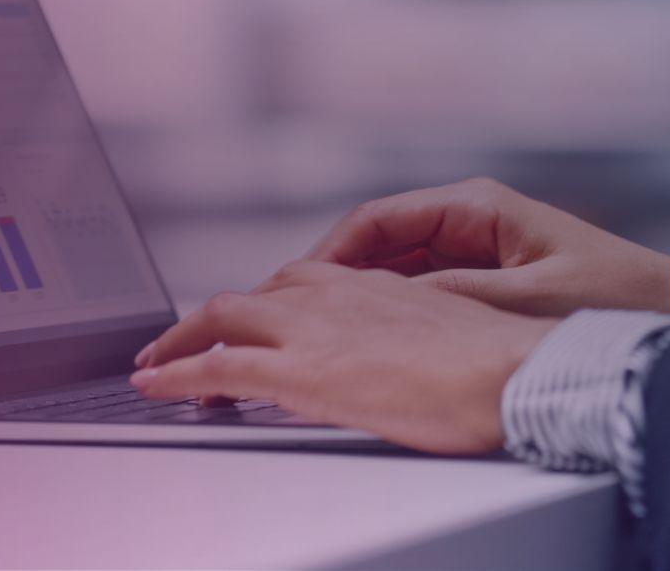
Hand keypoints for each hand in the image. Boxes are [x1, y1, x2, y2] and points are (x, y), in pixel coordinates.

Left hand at [132, 261, 556, 453]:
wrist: (514, 373)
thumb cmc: (503, 367)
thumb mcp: (452, 338)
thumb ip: (412, 341)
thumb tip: (402, 361)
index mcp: (378, 286)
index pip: (305, 283)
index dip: (269, 304)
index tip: (253, 322)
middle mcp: (339, 294)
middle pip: (259, 293)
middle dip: (216, 317)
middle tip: (186, 341)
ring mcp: (314, 327)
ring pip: (225, 317)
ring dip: (183, 340)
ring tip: (157, 364)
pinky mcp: (299, 369)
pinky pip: (217, 365)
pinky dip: (177, 374)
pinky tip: (155, 386)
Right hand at [293, 177, 669, 316]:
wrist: (665, 304)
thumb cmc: (611, 294)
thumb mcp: (526, 299)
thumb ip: (457, 298)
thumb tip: (387, 306)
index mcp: (476, 207)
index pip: (377, 219)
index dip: (330, 253)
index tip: (296, 288)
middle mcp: (468, 218)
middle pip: (377, 243)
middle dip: (332, 277)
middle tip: (289, 315)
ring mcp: (473, 246)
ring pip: (393, 268)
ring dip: (356, 296)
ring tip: (317, 331)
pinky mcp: (483, 275)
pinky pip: (420, 288)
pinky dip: (390, 310)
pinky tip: (366, 339)